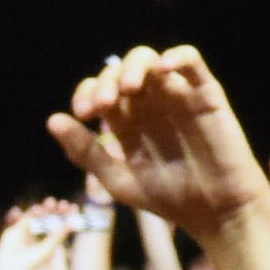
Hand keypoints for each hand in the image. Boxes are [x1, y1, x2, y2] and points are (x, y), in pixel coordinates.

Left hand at [51, 45, 269, 248]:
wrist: (217, 213)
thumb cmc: (171, 200)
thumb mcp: (119, 180)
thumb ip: (86, 152)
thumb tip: (53, 119)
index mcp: (127, 122)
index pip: (100, 90)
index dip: (87, 92)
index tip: (84, 114)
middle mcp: (150, 105)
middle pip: (121, 71)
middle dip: (107, 82)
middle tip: (103, 104)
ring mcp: (177, 96)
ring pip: (151, 61)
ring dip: (134, 66)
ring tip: (128, 88)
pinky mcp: (205, 95)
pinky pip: (191, 61)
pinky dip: (176, 57)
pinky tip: (161, 70)